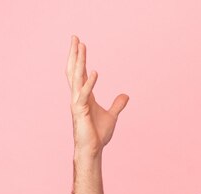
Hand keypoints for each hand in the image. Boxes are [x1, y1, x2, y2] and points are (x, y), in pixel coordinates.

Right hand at [66, 35, 128, 153]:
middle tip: (75, 37)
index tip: (80, 43)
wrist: (92, 150)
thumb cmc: (98, 134)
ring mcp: (77, 103)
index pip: (79, 72)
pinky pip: (84, 94)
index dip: (79, 58)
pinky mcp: (80, 111)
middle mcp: (77, 96)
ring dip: (79, 62)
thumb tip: (126, 96)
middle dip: (75, 54)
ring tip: (82, 46)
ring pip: (76, 78)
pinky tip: (95, 72)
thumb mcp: (112, 116)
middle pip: (74, 70)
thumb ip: (117, 105)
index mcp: (83, 96)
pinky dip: (90, 83)